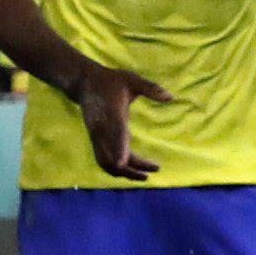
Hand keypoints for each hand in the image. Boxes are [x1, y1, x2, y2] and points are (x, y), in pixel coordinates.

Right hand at [72, 59, 171, 179]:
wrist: (84, 83)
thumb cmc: (110, 81)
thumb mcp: (131, 79)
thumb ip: (151, 88)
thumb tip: (171, 97)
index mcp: (112, 113)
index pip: (116, 134)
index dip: (118, 149)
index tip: (123, 164)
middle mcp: (102, 128)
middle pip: (109, 156)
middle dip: (128, 169)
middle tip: (152, 172)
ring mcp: (97, 136)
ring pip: (106, 162)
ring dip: (125, 172)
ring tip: (145, 174)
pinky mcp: (96, 139)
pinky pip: (105, 159)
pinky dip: (118, 168)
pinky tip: (134, 168)